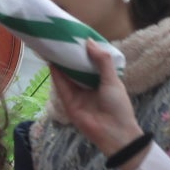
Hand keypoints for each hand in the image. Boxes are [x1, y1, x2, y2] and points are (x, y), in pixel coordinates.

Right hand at [51, 42, 144, 162]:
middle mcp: (89, 86)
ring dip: (61, 64)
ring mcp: (78, 94)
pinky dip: (56, 76)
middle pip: (77, 68)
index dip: (85, 51)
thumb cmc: (118, 105)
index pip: (92, 63)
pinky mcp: (68, 102)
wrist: (113, 131)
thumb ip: (102, 61)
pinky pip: (61, 87)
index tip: (78, 38)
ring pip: (67, 76)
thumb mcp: (112, 80)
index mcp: (102, 80)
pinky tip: (52, 63)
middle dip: (70, 56)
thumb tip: (89, 42)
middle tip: (62, 40)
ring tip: (54, 48)